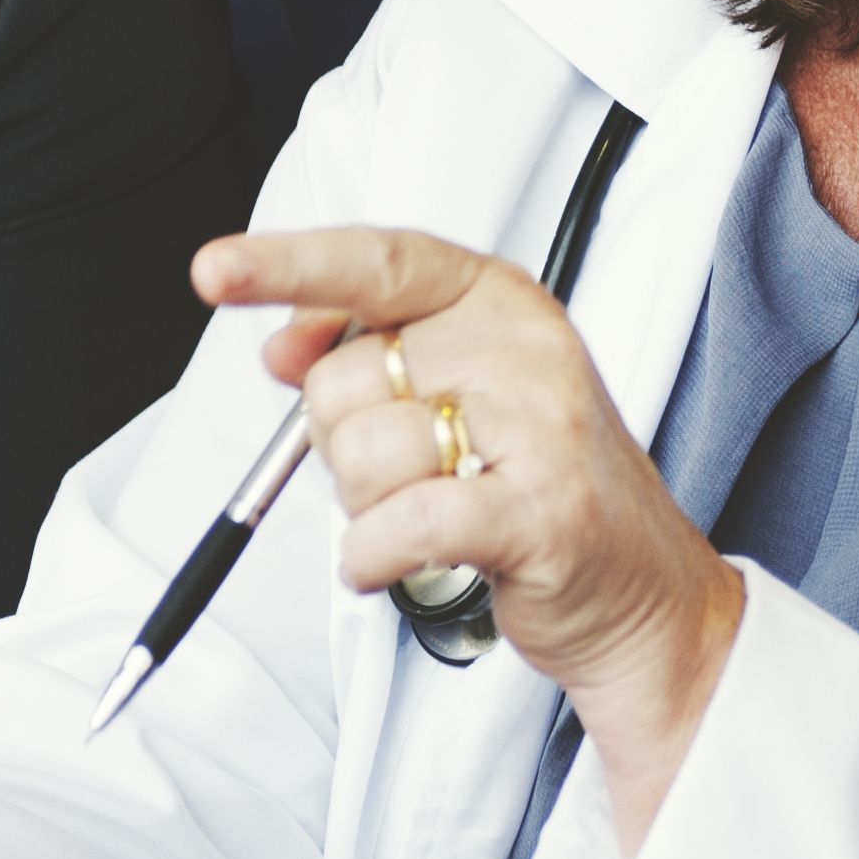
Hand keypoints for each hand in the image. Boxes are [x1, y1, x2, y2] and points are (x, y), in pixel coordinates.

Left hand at [189, 225, 741, 832]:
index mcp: (498, 300)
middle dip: (341, 444)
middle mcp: (523, 347)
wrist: (644, 597)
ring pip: (363, 454)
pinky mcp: (541, 512)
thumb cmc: (538, 492)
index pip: (377, 261)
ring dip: (365, 509)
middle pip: (345, 376)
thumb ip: (369, 353)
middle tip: (408, 475)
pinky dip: (371, 558)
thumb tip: (279, 344)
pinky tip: (390, 563)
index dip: (285, 264)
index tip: (214, 270)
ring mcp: (541, 426)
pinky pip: (398, 525)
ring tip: (424, 519)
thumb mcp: (459, 393)